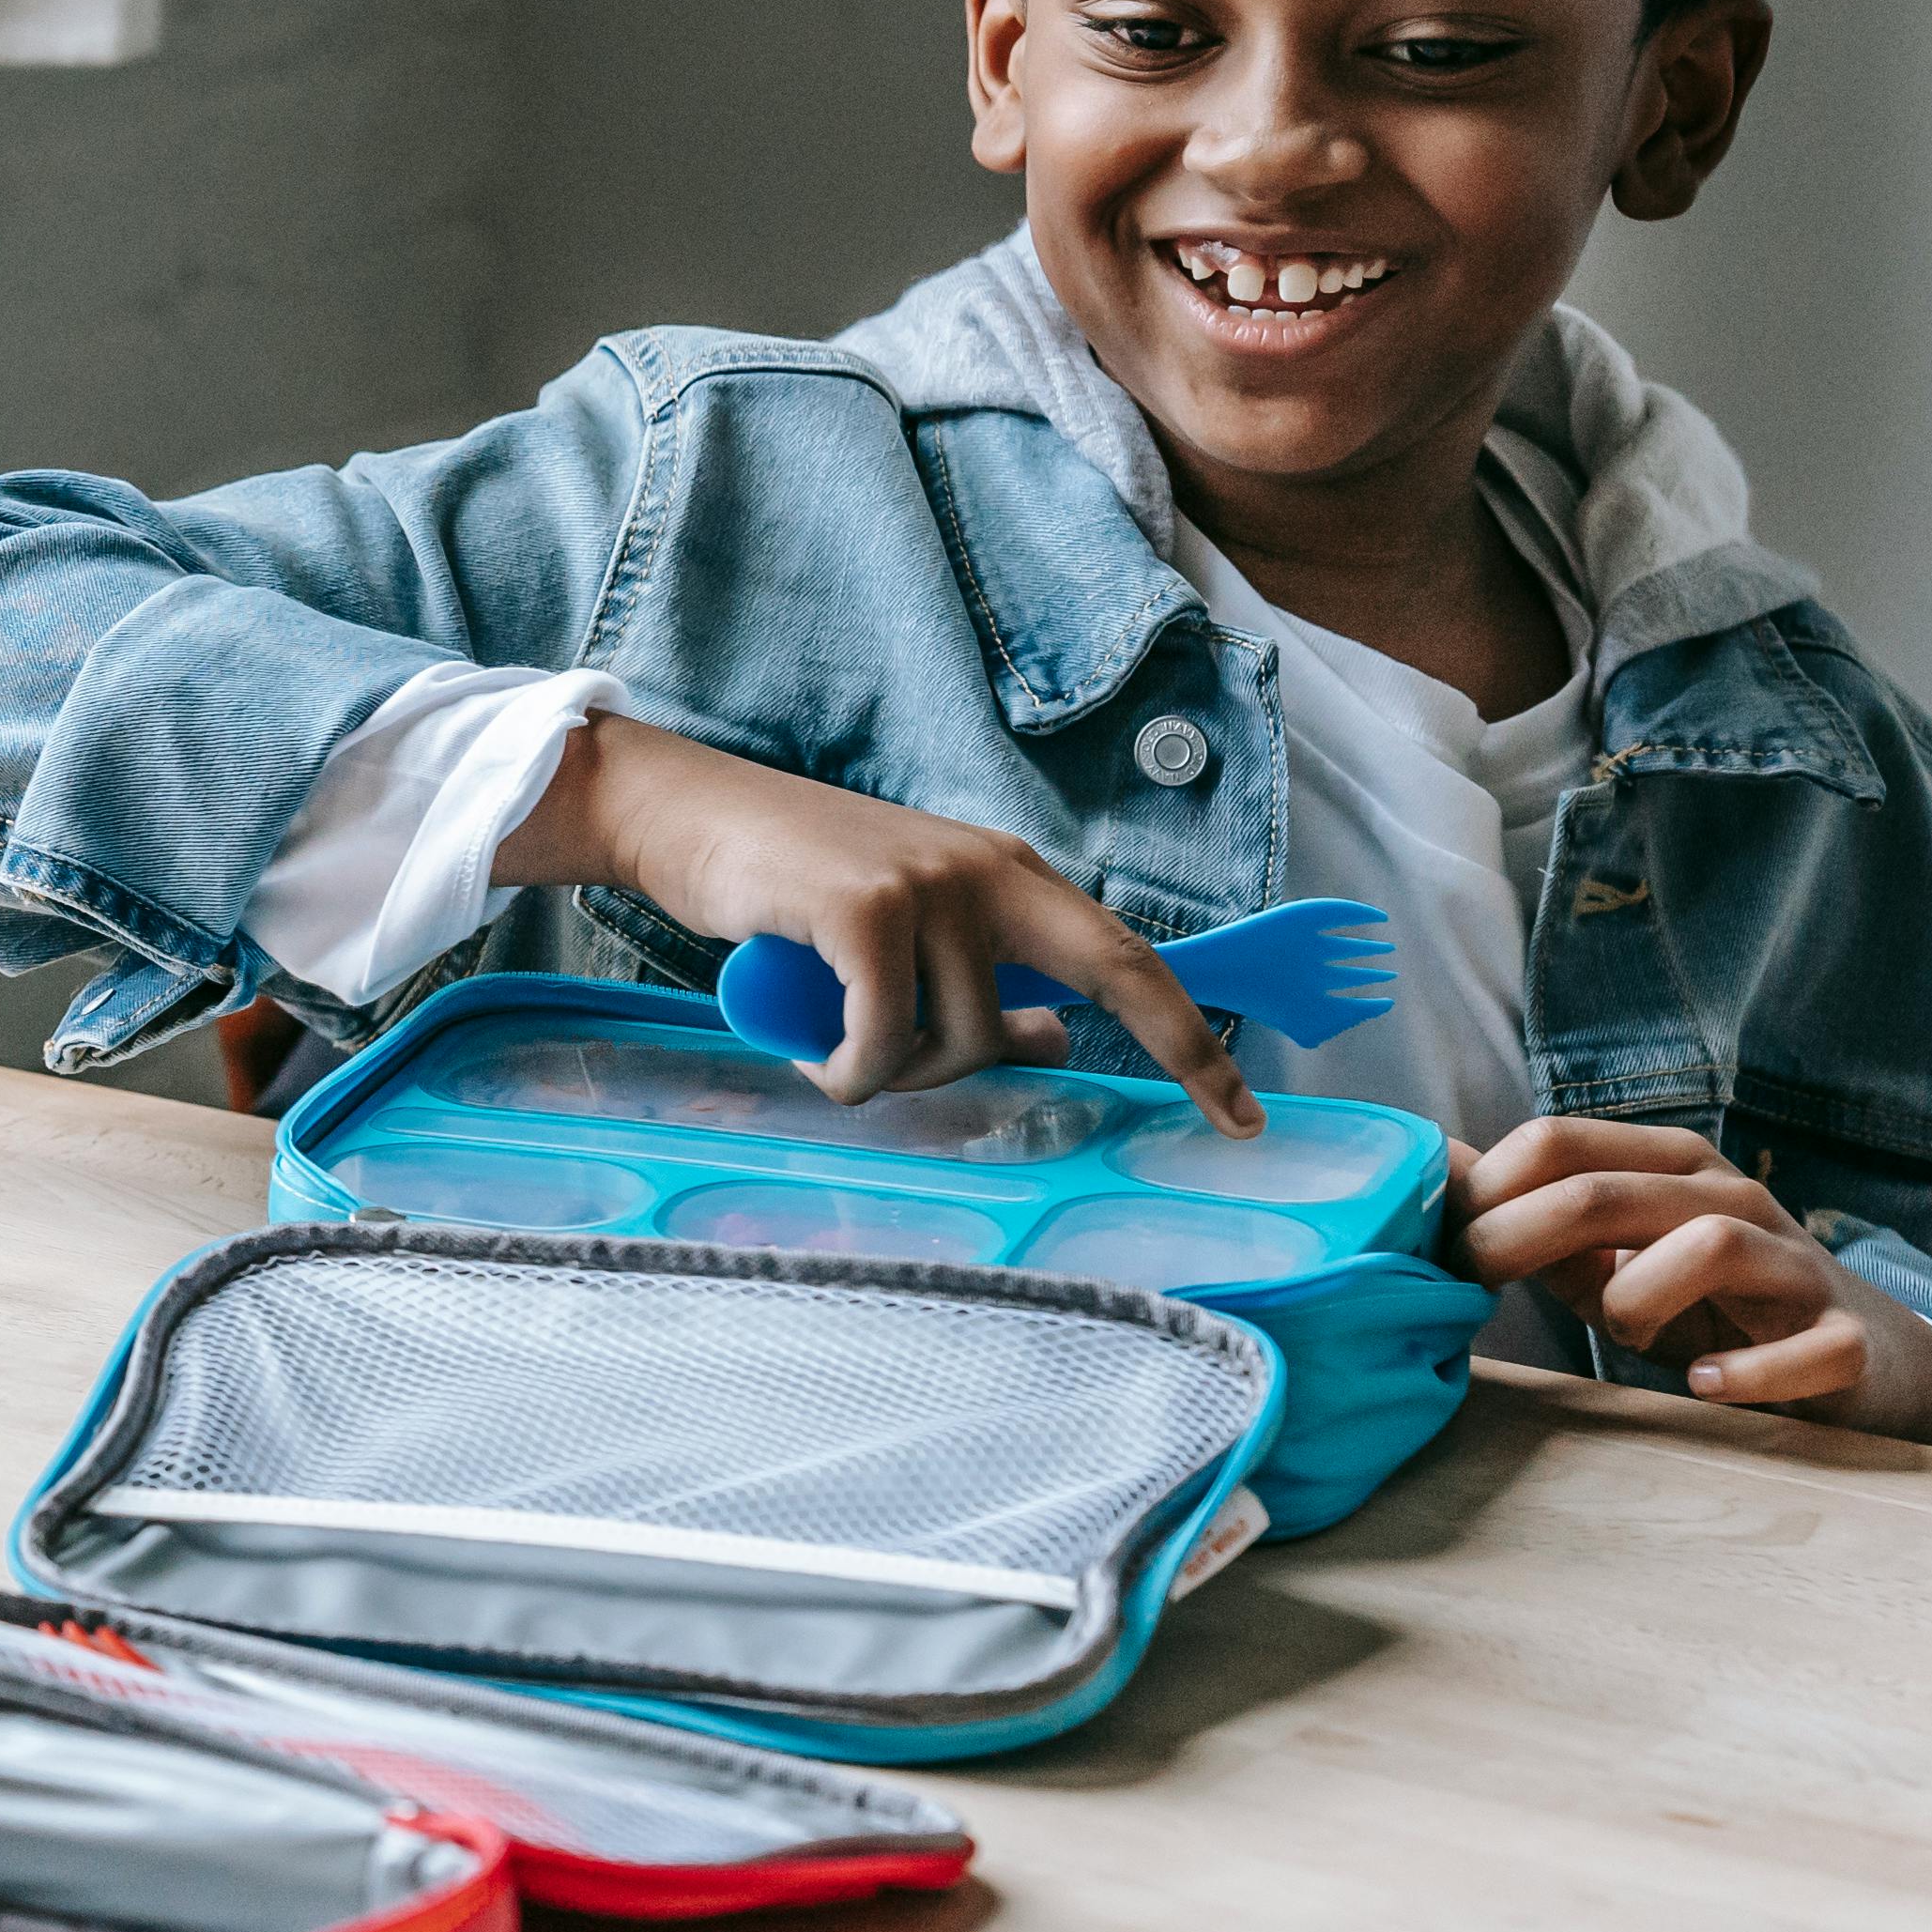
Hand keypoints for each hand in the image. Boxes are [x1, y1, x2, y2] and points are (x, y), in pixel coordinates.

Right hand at [501, 716, 1255, 1130]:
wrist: (690, 816)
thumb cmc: (794, 886)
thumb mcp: (906, 930)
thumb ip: (980, 982)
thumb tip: (1051, 1041)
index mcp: (1010, 877)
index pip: (1127, 960)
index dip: (1192, 1039)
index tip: (1241, 1114)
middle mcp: (989, 872)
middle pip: (1080, 991)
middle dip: (1110, 1055)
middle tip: (1087, 1100)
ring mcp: (930, 885)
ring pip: (959, 1041)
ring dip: (896, 1075)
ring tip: (841, 1050)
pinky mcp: (865, 909)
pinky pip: (882, 1040)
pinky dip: (846, 1071)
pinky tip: (815, 1059)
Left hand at [1450, 1118, 1931, 1440]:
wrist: (1862, 1355)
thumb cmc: (1709, 1303)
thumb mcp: (1611, 1257)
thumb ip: (1533, 1219)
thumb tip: (1436, 1173)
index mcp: (1668, 1168)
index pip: (1558, 1141)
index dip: (1484, 1192)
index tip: (1448, 1251)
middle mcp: (1733, 1202)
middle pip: (1611, 1191)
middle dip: (1521, 1237)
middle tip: (1479, 1286)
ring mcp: (1796, 1270)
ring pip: (1713, 1246)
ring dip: (1639, 1299)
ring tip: (1625, 1334)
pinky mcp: (1846, 1342)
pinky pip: (1806, 1350)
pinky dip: (1744, 1374)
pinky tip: (1704, 1383)